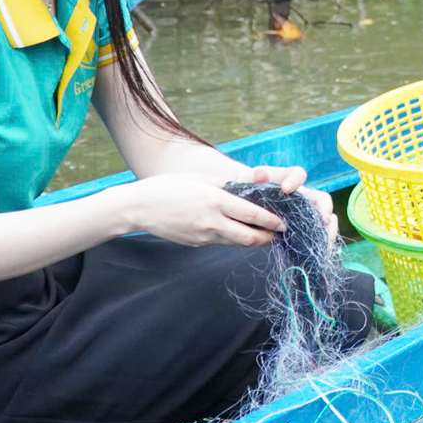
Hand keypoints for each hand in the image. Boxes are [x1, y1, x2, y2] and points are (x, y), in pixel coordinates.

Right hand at [120, 173, 284, 247]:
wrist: (138, 207)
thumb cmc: (168, 187)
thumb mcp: (199, 179)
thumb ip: (224, 186)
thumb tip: (245, 190)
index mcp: (215, 201)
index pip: (252, 215)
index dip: (271, 222)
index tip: (284, 223)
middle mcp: (212, 221)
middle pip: (249, 237)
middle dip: (267, 238)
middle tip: (279, 235)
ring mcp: (203, 236)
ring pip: (236, 243)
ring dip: (252, 240)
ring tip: (264, 236)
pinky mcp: (195, 243)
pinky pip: (220, 242)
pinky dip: (233, 239)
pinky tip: (238, 233)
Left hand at [243, 165, 337, 242]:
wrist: (251, 203)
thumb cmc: (254, 188)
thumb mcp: (252, 180)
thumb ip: (256, 176)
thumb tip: (260, 174)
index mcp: (290, 180)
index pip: (298, 174)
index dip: (295, 181)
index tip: (285, 189)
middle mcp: (303, 196)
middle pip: (322, 199)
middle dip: (324, 209)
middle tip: (322, 220)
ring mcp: (306, 212)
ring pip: (326, 217)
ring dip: (329, 229)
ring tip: (326, 241)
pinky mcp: (303, 228)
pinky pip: (319, 234)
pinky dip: (323, 241)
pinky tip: (322, 250)